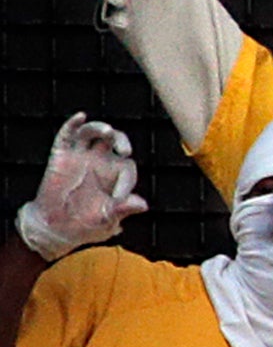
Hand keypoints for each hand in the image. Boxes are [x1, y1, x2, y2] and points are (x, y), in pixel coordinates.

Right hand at [17, 114, 145, 259]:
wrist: (55, 229)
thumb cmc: (85, 225)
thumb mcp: (107, 219)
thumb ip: (123, 209)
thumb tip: (143, 204)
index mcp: (114, 176)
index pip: (127, 166)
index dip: (127, 179)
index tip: (119, 197)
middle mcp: (99, 163)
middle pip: (113, 141)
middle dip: (121, 140)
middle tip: (125, 150)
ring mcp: (79, 158)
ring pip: (92, 134)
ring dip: (100, 129)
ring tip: (108, 132)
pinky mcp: (60, 157)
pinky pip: (66, 136)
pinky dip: (72, 124)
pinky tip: (80, 117)